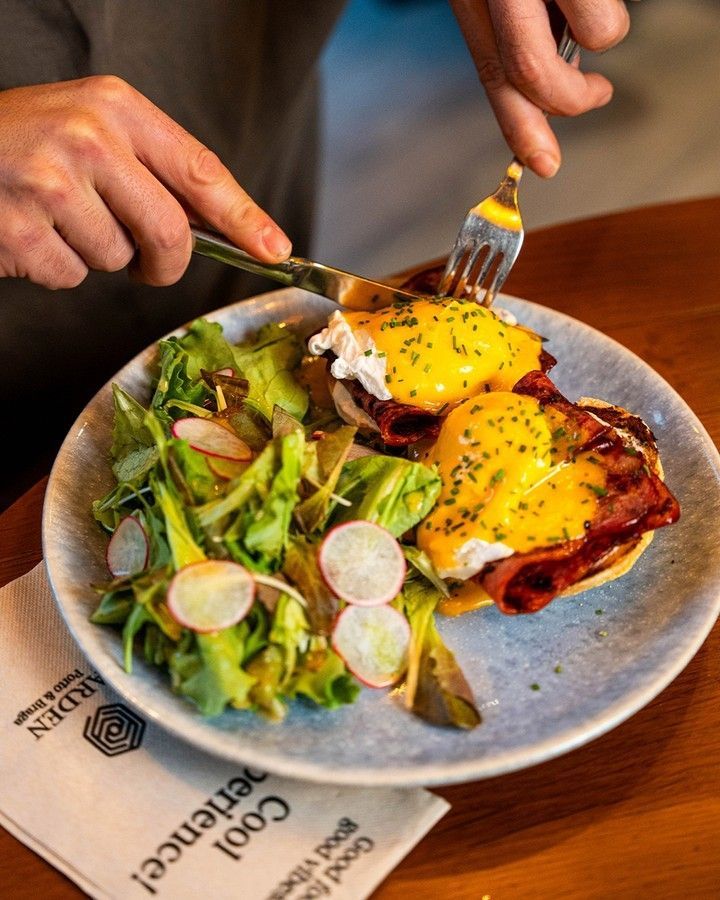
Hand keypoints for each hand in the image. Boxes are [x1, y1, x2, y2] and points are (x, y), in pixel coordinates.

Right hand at [0, 77, 291, 289]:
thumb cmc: (28, 142)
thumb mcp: (92, 128)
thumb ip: (150, 169)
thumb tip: (217, 229)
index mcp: (116, 107)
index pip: (200, 170)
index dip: (244, 217)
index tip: (274, 248)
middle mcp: (87, 137)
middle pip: (170, 232)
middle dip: (166, 261)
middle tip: (148, 263)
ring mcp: (50, 182)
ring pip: (117, 259)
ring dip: (97, 255)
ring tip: (58, 218)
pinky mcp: (21, 228)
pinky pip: (72, 276)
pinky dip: (57, 268)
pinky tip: (33, 232)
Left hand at [450, 0, 630, 175]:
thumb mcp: (509, 0)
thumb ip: (525, 39)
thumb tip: (557, 85)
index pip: (494, 73)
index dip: (520, 126)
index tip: (544, 163)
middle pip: (531, 69)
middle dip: (571, 97)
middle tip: (597, 94)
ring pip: (595, 34)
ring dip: (602, 31)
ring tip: (590, 5)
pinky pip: (607, 11)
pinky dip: (612, 6)